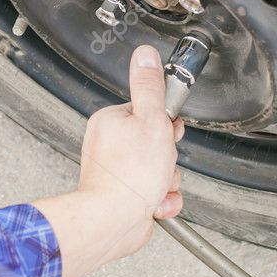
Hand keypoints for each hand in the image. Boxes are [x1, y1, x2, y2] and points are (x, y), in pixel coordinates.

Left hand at [77, 45, 184, 256]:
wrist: (113, 221)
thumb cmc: (129, 175)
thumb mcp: (150, 120)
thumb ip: (150, 88)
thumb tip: (146, 55)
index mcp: (111, 121)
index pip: (148, 112)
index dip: (165, 124)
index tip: (167, 133)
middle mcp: (109, 144)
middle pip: (156, 142)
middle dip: (168, 157)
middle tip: (160, 162)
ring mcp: (116, 171)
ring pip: (158, 169)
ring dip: (167, 180)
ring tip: (156, 185)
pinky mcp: (123, 194)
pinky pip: (153, 191)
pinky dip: (161, 198)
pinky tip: (155, 201)